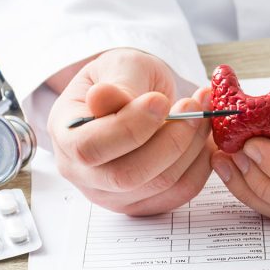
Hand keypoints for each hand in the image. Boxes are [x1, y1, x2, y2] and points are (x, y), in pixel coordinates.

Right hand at [46, 48, 213, 214]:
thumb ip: (117, 83)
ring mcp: (114, 195)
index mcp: (65, 135)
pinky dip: (201, 164)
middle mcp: (83, 174)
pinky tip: (203, 137)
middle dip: (170, 140)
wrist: (139, 97)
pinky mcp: (145, 203)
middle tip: (194, 106)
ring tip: (203, 113)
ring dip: (191, 147)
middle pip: (128, 175)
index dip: (130, 128)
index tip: (160, 100)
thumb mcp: (119, 66)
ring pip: (160, 184)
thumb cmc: (124, 79)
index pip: (90, 148)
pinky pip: (181, 193)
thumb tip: (103, 98)